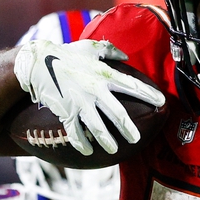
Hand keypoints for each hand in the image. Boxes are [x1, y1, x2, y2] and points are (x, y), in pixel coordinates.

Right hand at [13, 39, 164, 155]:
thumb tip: (126, 56)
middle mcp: (94, 90)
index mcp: (103, 74)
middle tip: (136, 138)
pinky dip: (82, 143)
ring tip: (114, 149)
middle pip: (117, 113)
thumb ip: (109, 51)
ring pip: (97, 127)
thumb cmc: (66, 54)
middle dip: (128, 127)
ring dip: (107, 140)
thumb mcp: (89, 48)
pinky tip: (88, 151)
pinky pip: (76, 132)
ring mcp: (80, 103)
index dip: (148, 93)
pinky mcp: (66, 112)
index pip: (131, 85)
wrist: (38, 62)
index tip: (162, 102)